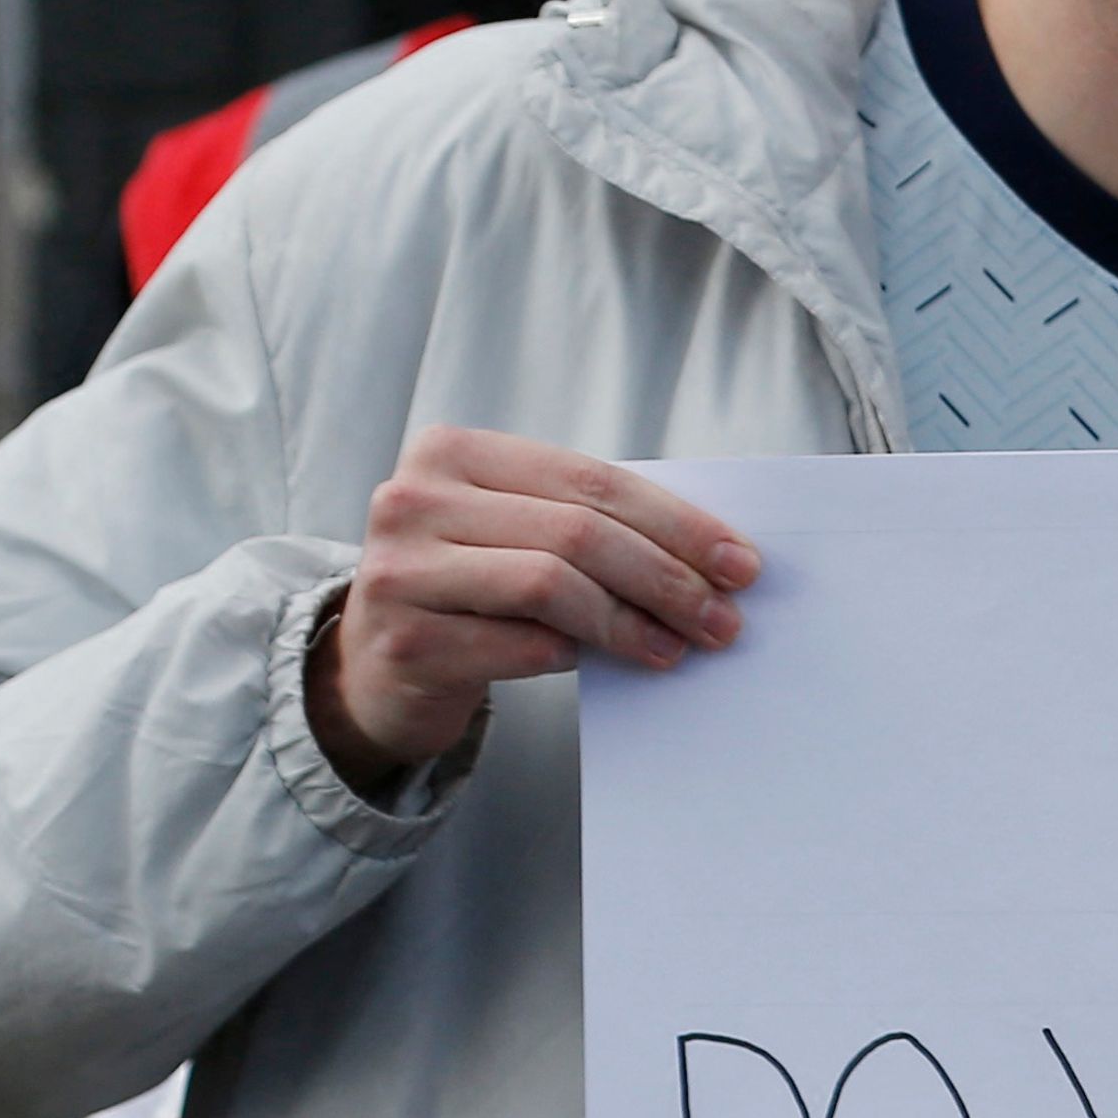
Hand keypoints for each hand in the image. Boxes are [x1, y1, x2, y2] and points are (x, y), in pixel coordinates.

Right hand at [306, 425, 756, 797]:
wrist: (376, 664)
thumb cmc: (472, 589)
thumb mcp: (515, 532)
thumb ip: (587, 522)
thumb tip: (714, 557)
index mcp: (453, 452)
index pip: (592, 480)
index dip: (677, 523)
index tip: (740, 564)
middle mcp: (415, 499)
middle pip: (578, 531)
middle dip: (667, 578)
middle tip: (722, 619)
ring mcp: (402, 568)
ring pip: (551, 583)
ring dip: (632, 622)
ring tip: (678, 648)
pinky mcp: (407, 639)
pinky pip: (520, 644)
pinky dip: (577, 653)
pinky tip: (613, 665)